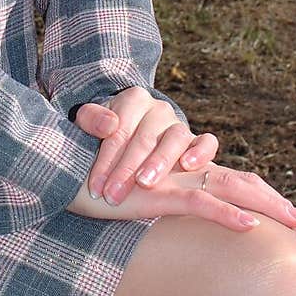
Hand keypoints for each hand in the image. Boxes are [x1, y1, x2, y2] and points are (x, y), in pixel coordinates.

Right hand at [66, 159, 295, 239]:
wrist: (63, 171)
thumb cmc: (95, 183)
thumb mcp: (134, 197)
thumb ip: (158, 200)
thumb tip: (178, 213)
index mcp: (182, 173)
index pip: (232, 182)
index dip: (264, 198)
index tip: (293, 221)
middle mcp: (184, 173)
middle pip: (244, 184)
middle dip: (280, 207)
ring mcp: (172, 182)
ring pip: (231, 190)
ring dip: (268, 208)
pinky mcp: (156, 194)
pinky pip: (198, 202)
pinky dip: (226, 213)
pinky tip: (250, 226)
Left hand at [72, 86, 218, 204]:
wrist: (130, 138)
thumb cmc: (103, 134)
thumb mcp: (88, 123)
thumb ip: (90, 119)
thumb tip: (109, 124)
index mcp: (133, 99)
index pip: (119, 131)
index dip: (106, 161)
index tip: (96, 188)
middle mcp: (159, 108)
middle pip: (144, 138)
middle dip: (127, 170)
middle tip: (113, 196)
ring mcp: (179, 123)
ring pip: (175, 138)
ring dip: (160, 162)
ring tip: (145, 184)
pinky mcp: (197, 140)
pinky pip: (207, 142)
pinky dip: (201, 152)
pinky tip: (188, 166)